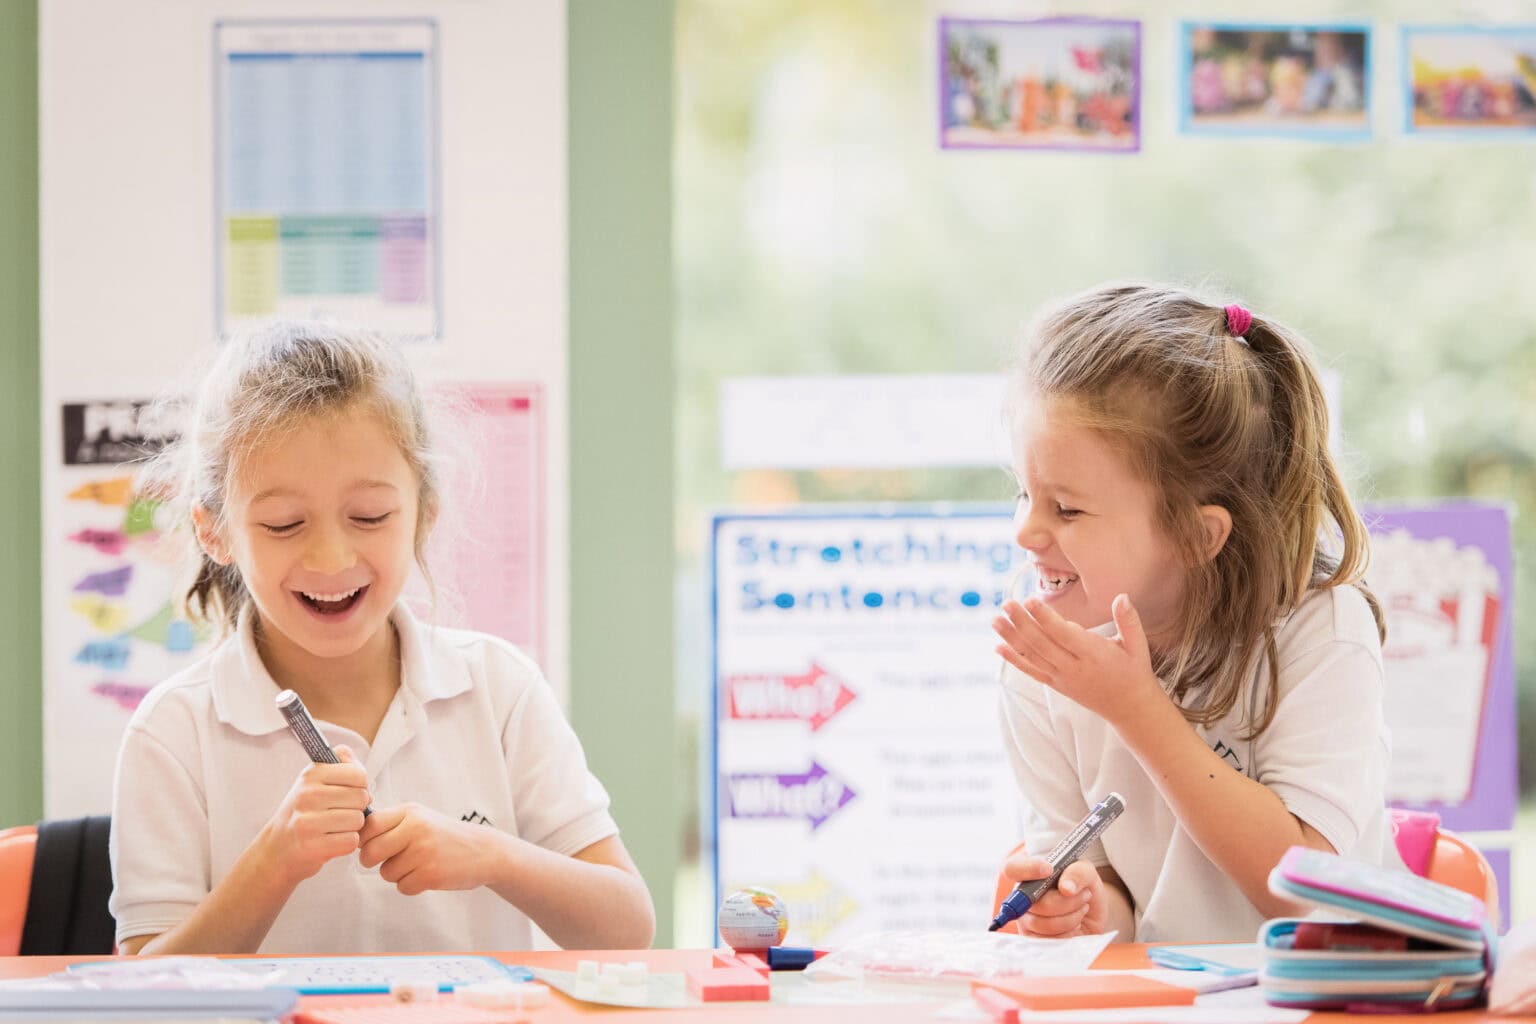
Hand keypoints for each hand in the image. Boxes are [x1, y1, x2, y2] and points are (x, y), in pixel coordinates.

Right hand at [261, 745, 370, 883]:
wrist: (275, 849)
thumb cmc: (302, 813)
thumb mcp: (312, 783)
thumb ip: (337, 764)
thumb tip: (350, 756)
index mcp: (311, 775)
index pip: (358, 774)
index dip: (360, 786)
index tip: (347, 793)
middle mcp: (307, 795)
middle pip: (361, 797)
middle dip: (356, 808)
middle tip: (338, 813)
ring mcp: (307, 822)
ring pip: (358, 820)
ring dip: (351, 828)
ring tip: (332, 828)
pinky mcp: (312, 847)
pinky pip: (351, 841)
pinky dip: (346, 844)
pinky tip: (330, 842)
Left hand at [358, 803, 498, 895]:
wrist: (483, 851)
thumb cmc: (444, 835)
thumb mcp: (420, 818)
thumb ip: (390, 823)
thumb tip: (353, 832)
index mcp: (410, 812)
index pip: (368, 825)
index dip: (365, 839)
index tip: (374, 844)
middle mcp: (416, 829)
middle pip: (370, 852)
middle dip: (373, 861)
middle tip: (389, 860)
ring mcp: (424, 852)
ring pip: (386, 872)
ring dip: (397, 874)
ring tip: (418, 865)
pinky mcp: (431, 875)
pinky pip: (402, 887)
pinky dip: (411, 886)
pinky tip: (427, 875)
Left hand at [992, 593, 1163, 726]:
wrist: (1130, 708)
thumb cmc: (1134, 672)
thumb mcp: (1138, 646)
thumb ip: (1129, 620)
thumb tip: (1122, 596)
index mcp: (1095, 655)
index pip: (1064, 635)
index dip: (1046, 618)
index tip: (1030, 600)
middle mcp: (1075, 668)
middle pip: (1042, 644)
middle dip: (1022, 623)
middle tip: (1006, 603)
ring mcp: (1062, 678)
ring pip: (1032, 657)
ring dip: (1012, 638)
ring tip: (995, 620)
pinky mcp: (1056, 685)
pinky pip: (1032, 672)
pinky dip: (1014, 660)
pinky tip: (998, 647)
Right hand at [1002, 853, 1110, 937]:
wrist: (1095, 919)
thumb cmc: (1084, 891)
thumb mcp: (1088, 874)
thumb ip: (1078, 872)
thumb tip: (1065, 888)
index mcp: (1029, 874)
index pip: (1012, 869)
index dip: (1027, 869)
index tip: (1049, 870)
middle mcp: (1023, 897)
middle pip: (1032, 901)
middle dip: (1064, 900)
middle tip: (1085, 895)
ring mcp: (1026, 920)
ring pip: (1042, 923)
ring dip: (1070, 917)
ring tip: (1082, 909)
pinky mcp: (1035, 940)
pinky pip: (1049, 940)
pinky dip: (1069, 933)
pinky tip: (1075, 925)